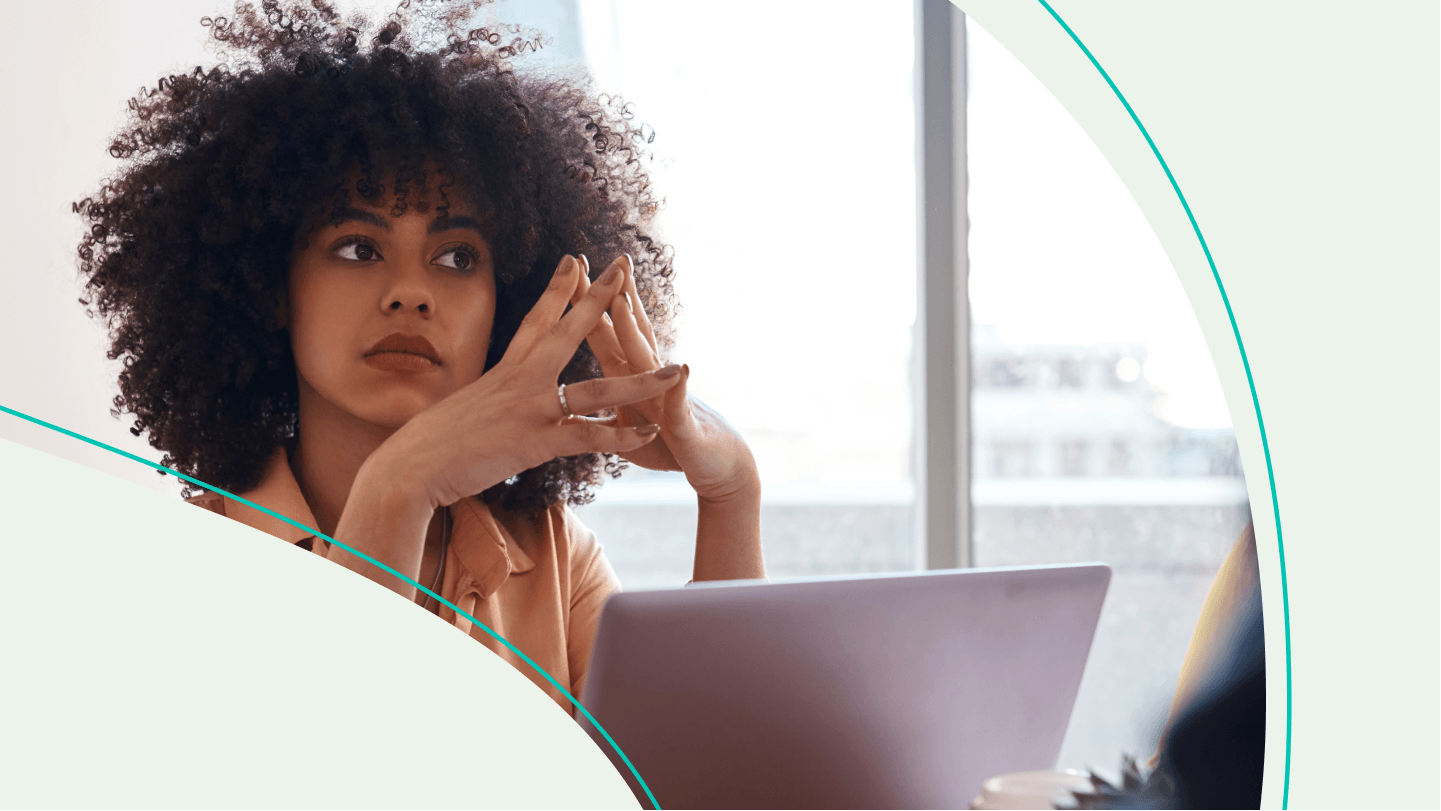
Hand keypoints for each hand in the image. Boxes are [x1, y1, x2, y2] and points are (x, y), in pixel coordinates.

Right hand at [373, 254, 682, 509]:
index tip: (575, 259)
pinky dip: (621, 439)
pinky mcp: (536, 442)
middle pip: (568, 331)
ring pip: (597, 389)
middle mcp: (520, 381)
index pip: (536, 321)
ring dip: (639, 382)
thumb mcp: (460, 411)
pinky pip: (589, 438)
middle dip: (599, 299)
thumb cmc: (426, 446)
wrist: (410, 467)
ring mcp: (531, 409)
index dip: (558, 290)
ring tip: (673, 370)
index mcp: (503, 372)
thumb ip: (484, 402)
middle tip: (623, 268)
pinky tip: (648, 436)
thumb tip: (484, 403)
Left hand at [570, 254, 759, 502]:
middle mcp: (651, 381)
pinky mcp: (686, 429)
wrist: (721, 468)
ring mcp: (670, 400)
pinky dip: (679, 390)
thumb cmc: (675, 448)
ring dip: (634, 333)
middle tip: (597, 258)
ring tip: (620, 302)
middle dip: (610, 295)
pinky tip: (681, 371)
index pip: (606, 334)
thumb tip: (578, 400)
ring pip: (647, 363)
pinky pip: (680, 409)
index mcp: (631, 380)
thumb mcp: (631, 430)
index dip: (588, 302)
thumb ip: (608, 410)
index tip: (572, 266)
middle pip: (626, 333)